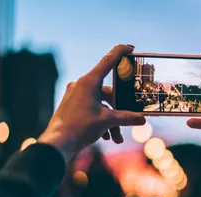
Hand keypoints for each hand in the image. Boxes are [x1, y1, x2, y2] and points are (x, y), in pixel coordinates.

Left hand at [38, 44, 145, 160]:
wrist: (57, 144)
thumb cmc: (80, 128)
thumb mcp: (107, 121)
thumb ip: (127, 118)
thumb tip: (143, 119)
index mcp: (89, 82)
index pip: (108, 60)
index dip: (121, 52)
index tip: (131, 48)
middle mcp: (81, 85)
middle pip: (108, 93)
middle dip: (120, 110)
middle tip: (130, 121)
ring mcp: (75, 95)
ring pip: (101, 105)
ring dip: (111, 121)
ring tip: (116, 138)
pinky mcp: (72, 106)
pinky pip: (92, 109)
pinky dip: (101, 122)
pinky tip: (105, 137)